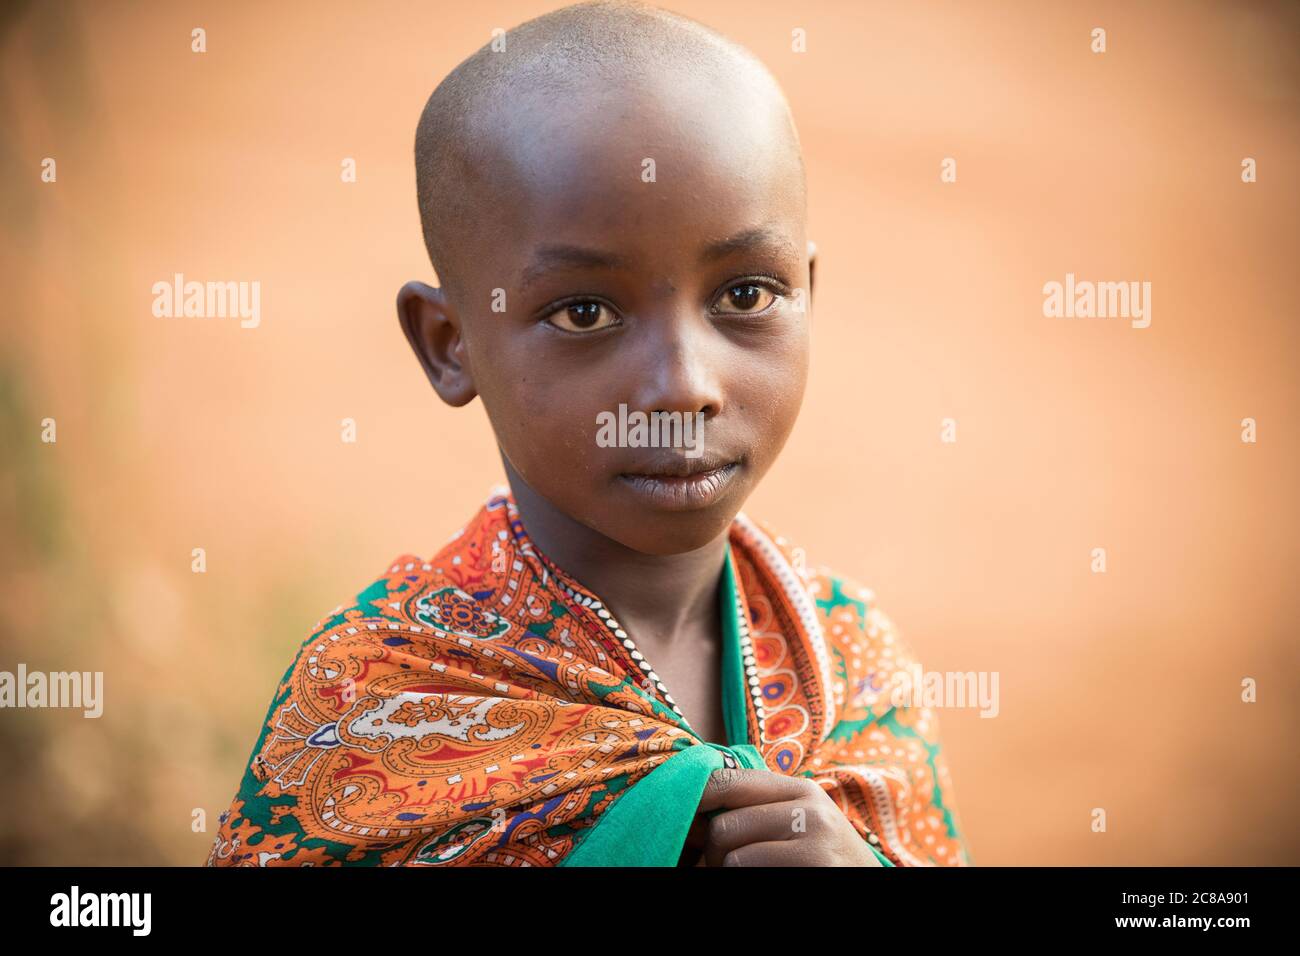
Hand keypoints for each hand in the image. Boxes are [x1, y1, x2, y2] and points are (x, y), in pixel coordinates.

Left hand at [693, 767, 883, 866]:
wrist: (873, 888)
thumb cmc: (827, 860)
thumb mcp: (802, 823)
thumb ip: (760, 808)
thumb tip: (695, 808)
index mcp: (800, 789)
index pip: (727, 780)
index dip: (694, 799)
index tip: (682, 819)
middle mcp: (810, 808)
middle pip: (723, 824)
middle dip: (711, 853)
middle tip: (718, 867)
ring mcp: (815, 838)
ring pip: (732, 855)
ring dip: (726, 872)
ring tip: (745, 875)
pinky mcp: (814, 864)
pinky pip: (747, 871)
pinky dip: (742, 882)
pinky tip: (764, 881)